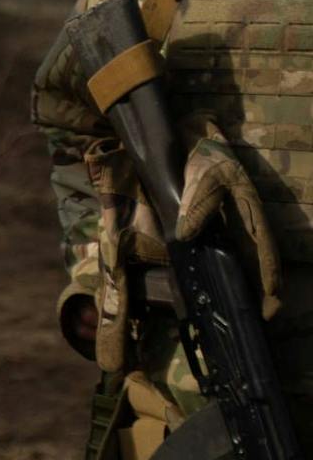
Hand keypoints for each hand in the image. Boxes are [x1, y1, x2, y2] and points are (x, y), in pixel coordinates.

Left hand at [176, 135, 281, 318]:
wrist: (199, 143)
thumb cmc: (206, 161)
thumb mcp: (203, 180)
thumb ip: (197, 206)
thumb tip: (185, 235)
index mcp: (252, 213)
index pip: (265, 249)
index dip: (269, 273)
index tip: (273, 296)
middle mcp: (252, 223)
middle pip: (264, 261)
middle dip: (267, 289)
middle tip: (264, 316)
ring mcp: (242, 225)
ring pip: (254, 260)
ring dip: (257, 284)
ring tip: (256, 311)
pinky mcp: (230, 225)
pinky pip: (240, 252)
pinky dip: (242, 271)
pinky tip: (235, 285)